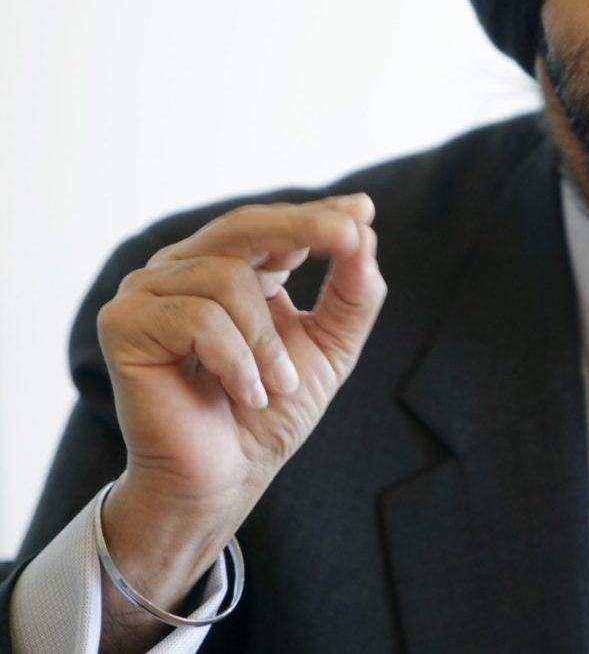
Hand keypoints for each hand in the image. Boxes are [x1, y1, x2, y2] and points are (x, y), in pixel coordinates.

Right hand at [93, 194, 385, 648]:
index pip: (272, 225)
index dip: (317, 215)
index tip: (363, 209)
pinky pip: (198, 317)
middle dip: (303, 228)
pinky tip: (245, 393)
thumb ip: (353, 291)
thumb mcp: (331, 345)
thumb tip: (365, 233)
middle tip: (349, 236)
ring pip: (227, 278)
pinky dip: (235, 359)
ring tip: (276, 387)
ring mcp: (148, 293)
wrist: (226, 477)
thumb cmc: (272, 412)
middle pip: (245, 226)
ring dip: (267, 341)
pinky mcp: (124, 324)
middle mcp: (184, 269)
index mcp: (229, 267)